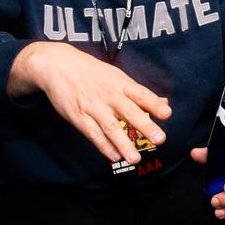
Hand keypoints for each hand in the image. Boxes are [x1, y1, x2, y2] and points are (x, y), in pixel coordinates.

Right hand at [8, 41, 169, 166]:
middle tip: (160, 139)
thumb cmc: (91, 72)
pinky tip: (114, 156)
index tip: (167, 114)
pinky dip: (103, 146)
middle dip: (145, 126)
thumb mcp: (117, 76)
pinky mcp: (78, 117)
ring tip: (135, 159)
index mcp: (121, 84)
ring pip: (111, 128)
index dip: (154, 104)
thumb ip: (139, 92)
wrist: (57, 65)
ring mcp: (93, 107)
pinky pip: (93, 134)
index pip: (141, 94)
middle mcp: (109, 95)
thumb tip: (163, 103)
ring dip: (124, 145)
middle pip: (130, 112)